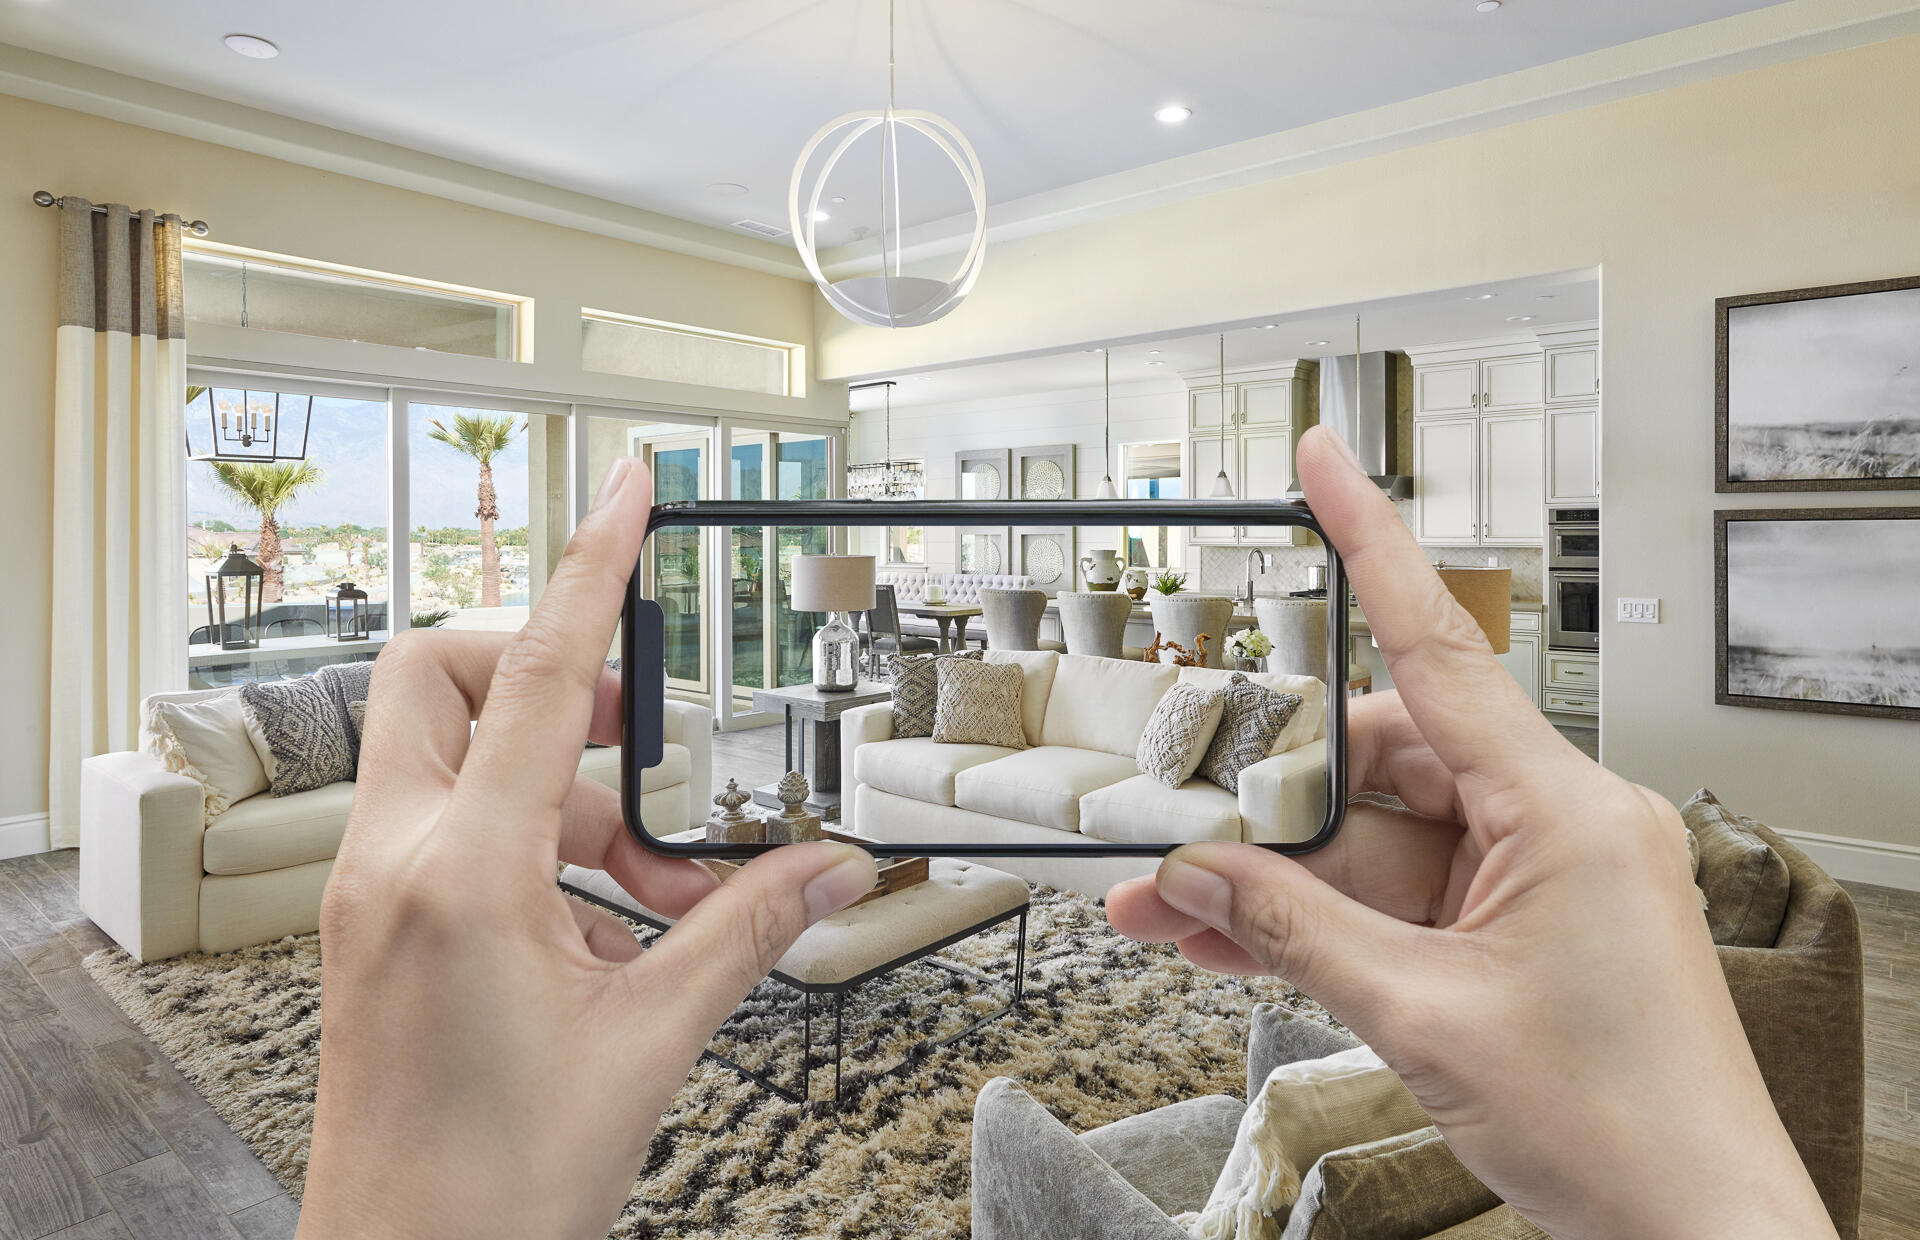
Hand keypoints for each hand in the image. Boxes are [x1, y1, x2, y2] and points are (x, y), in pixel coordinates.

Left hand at [298, 457, 877, 1239]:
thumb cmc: (493, 1187)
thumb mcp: (650, 1043)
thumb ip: (746, 932)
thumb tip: (830, 870)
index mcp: (461, 877)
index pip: (541, 678)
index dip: (594, 569)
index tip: (624, 491)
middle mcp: (394, 865)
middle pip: (449, 677)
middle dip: (553, 674)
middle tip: (647, 734)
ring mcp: (372, 894)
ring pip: (454, 754)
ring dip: (568, 787)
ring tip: (660, 884)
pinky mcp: (375, 925)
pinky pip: (450, 824)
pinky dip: (536, 840)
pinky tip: (610, 927)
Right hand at [1107, 426, 1837, 1239]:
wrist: (1693, 1233)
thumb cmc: (1621, 1127)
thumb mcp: (1421, 1017)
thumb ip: (1292, 932)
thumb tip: (1199, 876)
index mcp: (1565, 812)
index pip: (1443, 648)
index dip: (1374, 544)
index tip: (1326, 462)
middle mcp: (1555, 825)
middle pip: (1377, 762)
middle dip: (1263, 797)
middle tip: (1171, 821)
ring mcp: (1534, 881)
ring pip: (1370, 841)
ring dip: (1269, 875)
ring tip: (1165, 902)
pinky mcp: (1513, 931)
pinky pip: (1393, 898)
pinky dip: (1314, 917)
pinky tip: (1223, 934)